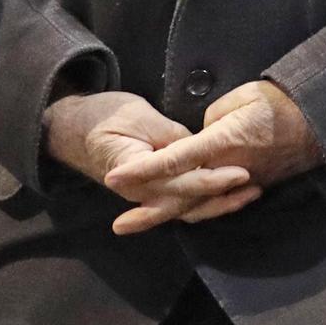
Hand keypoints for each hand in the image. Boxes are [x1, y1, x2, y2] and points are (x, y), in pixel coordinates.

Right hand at [43, 91, 261, 234]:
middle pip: (185, 202)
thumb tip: (197, 146)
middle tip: (255, 187)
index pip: (179, 183)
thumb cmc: (103, 116)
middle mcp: (139, 191)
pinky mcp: (150, 189)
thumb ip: (168, 135)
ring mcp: (144, 193)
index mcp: (134, 173)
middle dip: (222, 197)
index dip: (210, 180)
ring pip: (184, 208)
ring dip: (217, 205)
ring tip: (250, 195)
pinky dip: (204, 202)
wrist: (70, 126)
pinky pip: (179, 201)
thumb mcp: (137, 116)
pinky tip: (228, 198)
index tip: (239, 173)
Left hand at [101, 81, 323, 233]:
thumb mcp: (244, 97)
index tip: (115, 176)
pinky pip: (216, 202)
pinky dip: (194, 209)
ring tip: (140, 222)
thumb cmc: (281, 102)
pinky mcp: (250, 186)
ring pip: (199, 206)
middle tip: (119, 225)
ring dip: (168, 214)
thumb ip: (214, 118)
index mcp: (223, 142)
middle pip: (182, 197)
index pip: (175, 159)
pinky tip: (177, 211)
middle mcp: (228, 169)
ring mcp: (241, 182)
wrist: (322, 121)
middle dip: (149, 211)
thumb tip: (202, 135)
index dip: (143, 169)